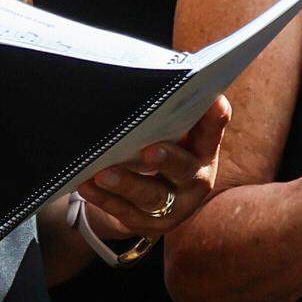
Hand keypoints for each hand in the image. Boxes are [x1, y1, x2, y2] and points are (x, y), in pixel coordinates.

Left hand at [73, 97, 229, 247]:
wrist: (150, 202)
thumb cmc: (162, 152)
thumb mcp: (174, 136)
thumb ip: (172, 115)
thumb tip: (157, 76)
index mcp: (203, 153)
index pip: (212, 133)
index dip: (214, 120)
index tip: (213, 103)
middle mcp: (194, 182)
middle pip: (183, 170)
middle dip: (167, 160)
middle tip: (148, 150)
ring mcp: (173, 208)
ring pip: (151, 196)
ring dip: (127, 183)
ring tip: (104, 173)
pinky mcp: (149, 224)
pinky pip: (124, 212)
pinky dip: (103, 199)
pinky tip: (87, 186)